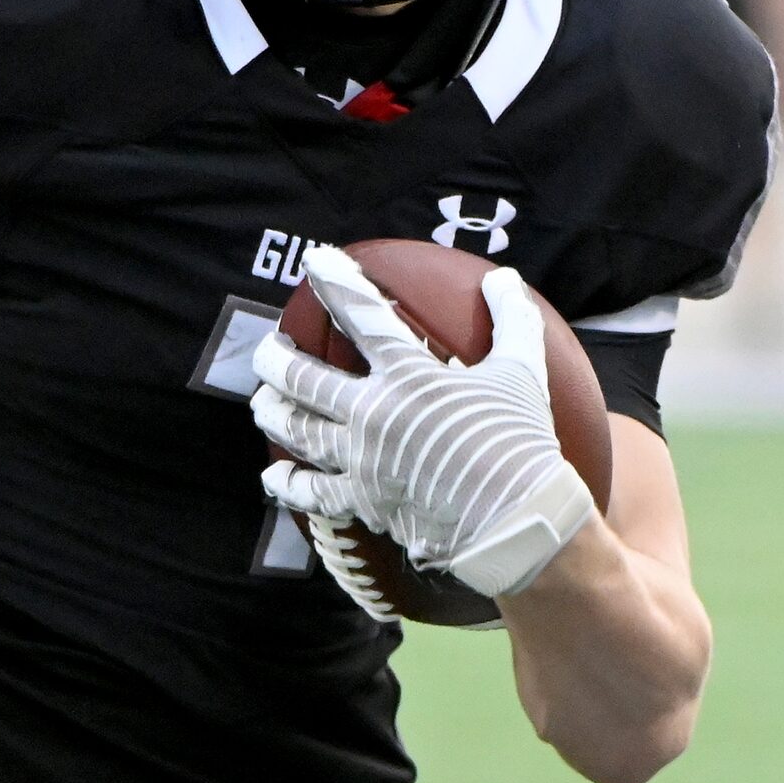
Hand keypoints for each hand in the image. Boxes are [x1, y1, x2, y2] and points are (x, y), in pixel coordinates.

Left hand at [251, 247, 595, 599]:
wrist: (517, 521)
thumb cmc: (521, 442)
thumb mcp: (522, 372)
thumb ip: (512, 319)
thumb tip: (503, 276)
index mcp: (409, 375)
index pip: (363, 315)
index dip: (336, 282)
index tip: (315, 261)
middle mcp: (373, 413)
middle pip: (305, 379)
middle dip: (275, 358)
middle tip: (265, 347)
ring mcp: (362, 460)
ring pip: (298, 431)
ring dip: (274, 413)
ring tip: (261, 403)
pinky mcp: (363, 502)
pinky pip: (313, 493)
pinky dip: (288, 485)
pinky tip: (273, 478)